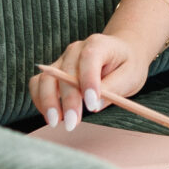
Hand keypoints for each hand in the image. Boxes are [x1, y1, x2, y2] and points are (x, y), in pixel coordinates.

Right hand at [28, 33, 152, 130]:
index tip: (92, 105)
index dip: (88, 81)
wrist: (118, 55)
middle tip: (73, 123)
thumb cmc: (126, 65)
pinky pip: (38, 83)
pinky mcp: (53, 72)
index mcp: (98, 45)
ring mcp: (61, 60)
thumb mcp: (131, 76)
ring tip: (56, 123)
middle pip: (65, 72)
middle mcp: (76, 50)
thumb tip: (95, 105)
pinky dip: (39, 100)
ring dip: (49, 102)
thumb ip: (114, 88)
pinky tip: (49, 115)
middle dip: (68, 100)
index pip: (89, 58)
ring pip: (46, 78)